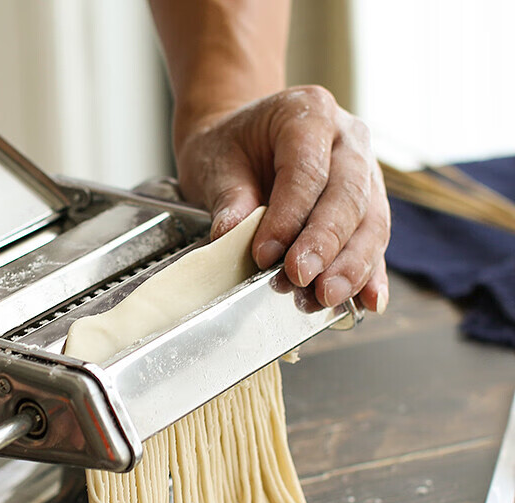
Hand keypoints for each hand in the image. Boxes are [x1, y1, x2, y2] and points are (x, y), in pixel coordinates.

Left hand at [175, 85, 390, 312]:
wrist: (240, 141)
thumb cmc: (228, 147)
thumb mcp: (215, 165)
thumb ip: (229, 200)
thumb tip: (230, 237)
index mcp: (309, 114)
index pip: (306, 171)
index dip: (288, 217)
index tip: (265, 255)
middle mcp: (348, 139)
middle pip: (349, 196)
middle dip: (326, 244)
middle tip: (303, 278)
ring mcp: (365, 171)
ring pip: (371, 221)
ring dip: (351, 265)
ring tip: (326, 297)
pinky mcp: (368, 205)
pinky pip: (374, 240)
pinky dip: (370, 274)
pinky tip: (369, 301)